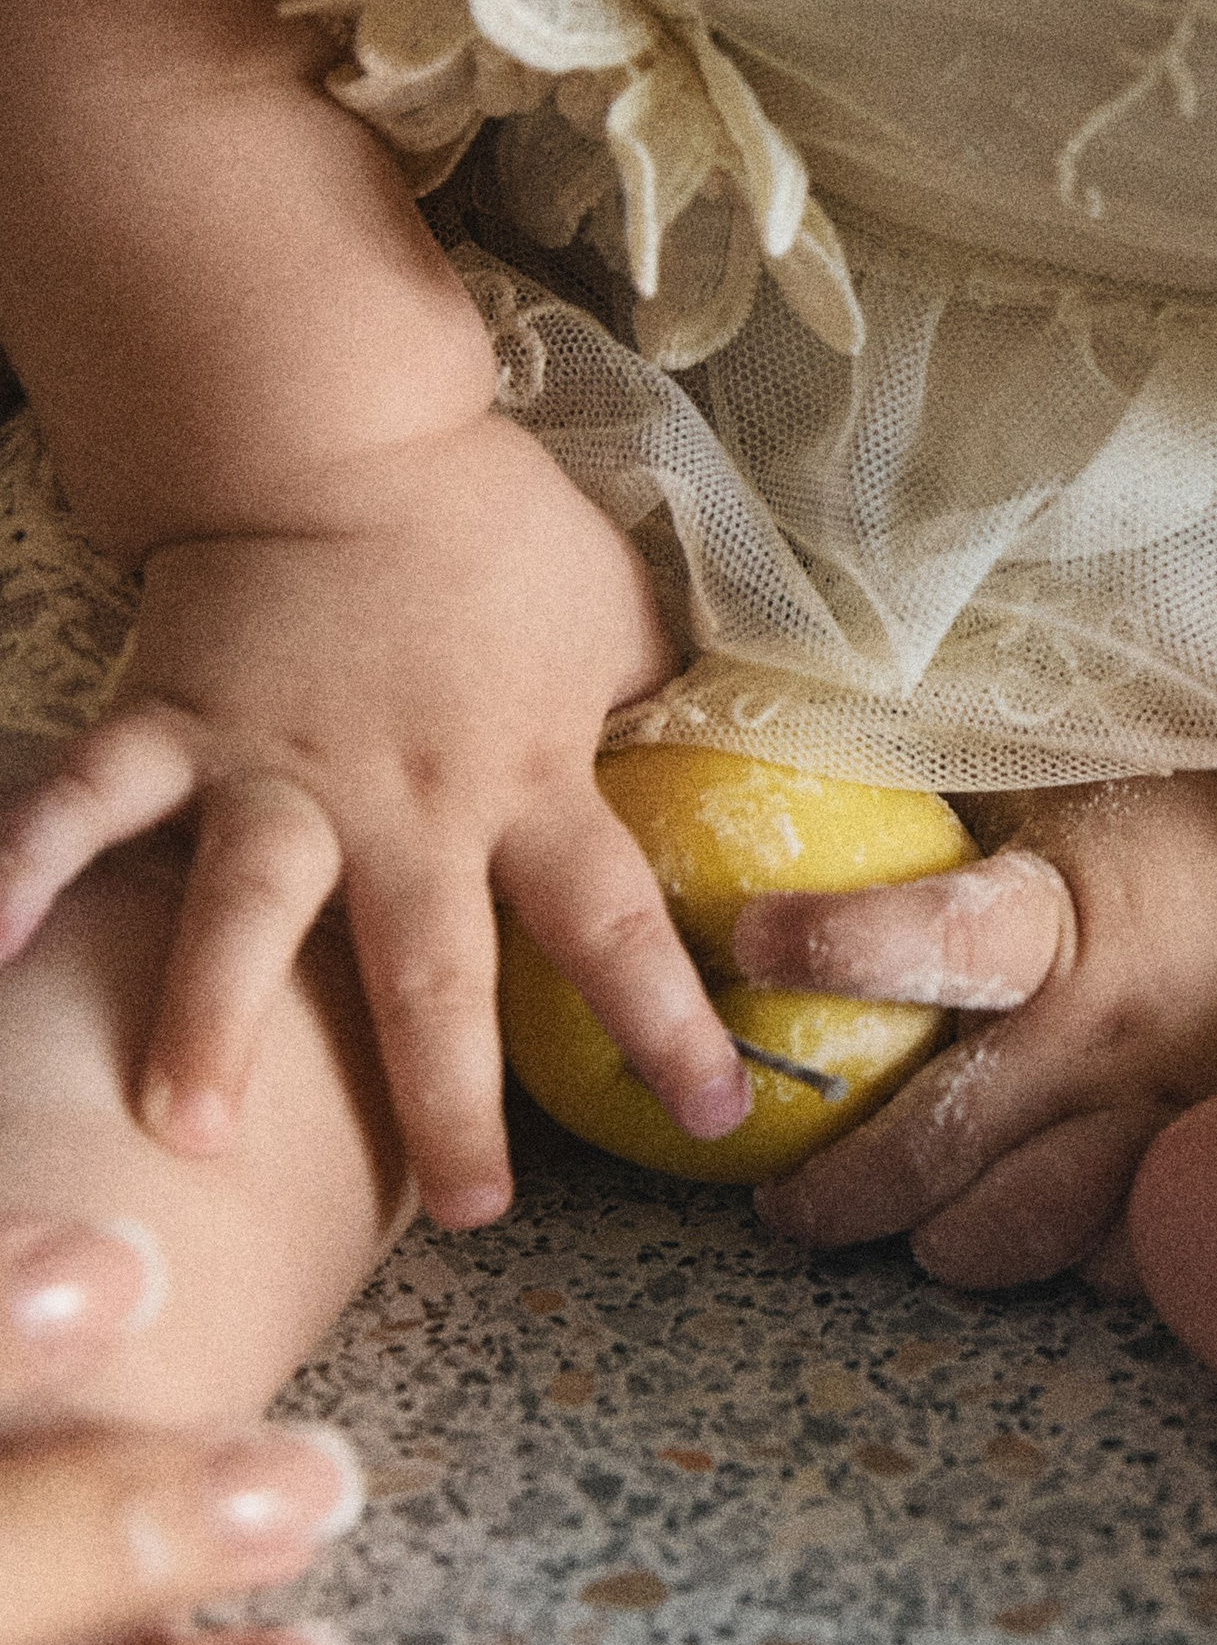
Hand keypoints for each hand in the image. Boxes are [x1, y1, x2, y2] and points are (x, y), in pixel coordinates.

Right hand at [0, 413, 747, 1226]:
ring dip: (217, 1022)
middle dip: (450, 1102)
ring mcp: (278, 767)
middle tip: (472, 1216)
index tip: (708, 1119)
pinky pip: (90, 803)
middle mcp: (405, 799)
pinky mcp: (174, 722)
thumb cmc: (498, 529)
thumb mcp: (619, 618)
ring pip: (249, 911)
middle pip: (436, 972)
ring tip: (193, 1130)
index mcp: (527, 779)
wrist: (348, 427)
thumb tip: (719, 764)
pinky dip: (23, 867)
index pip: (614, 923)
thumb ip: (647, 710)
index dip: (667, 1025)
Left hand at [743, 773, 1216, 1287]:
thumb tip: (809, 772)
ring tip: (909, 1234)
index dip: (833, 945)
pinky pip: (1119, 1257)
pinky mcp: (1200, 1164)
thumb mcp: (1064, 789)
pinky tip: (1035, 1241)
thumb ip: (951, 808)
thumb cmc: (1187, 822)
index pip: (931, 941)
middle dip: (834, 1190)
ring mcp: (1151, 1115)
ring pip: (1017, 1229)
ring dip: (941, 1243)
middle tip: (780, 1202)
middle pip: (933, 1147)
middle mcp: (1093, 1036)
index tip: (746, 941)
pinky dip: (1066, 1261)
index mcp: (1051, 923)